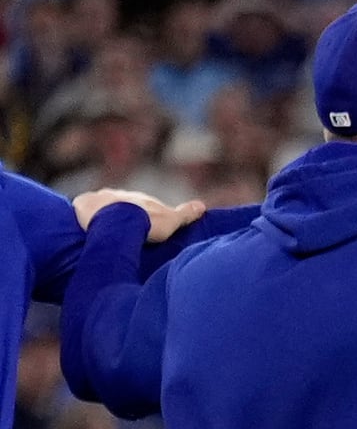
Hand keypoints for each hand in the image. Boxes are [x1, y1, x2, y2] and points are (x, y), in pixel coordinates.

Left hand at [71, 188, 204, 242]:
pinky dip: (83, 217)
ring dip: (101, 216)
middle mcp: (120, 194)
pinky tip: (83, 229)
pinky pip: (82, 208)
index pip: (142, 206)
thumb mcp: (173, 221)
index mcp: (140, 198)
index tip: (142, 229)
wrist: (118, 220)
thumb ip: (186, 213)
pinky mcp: (81, 203)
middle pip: (120, 205)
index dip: (143, 217)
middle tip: (121, 234)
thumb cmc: (147, 223)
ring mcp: (99, 198)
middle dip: (120, 215)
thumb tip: (202, 206)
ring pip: (100, 207)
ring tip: (101, 234)